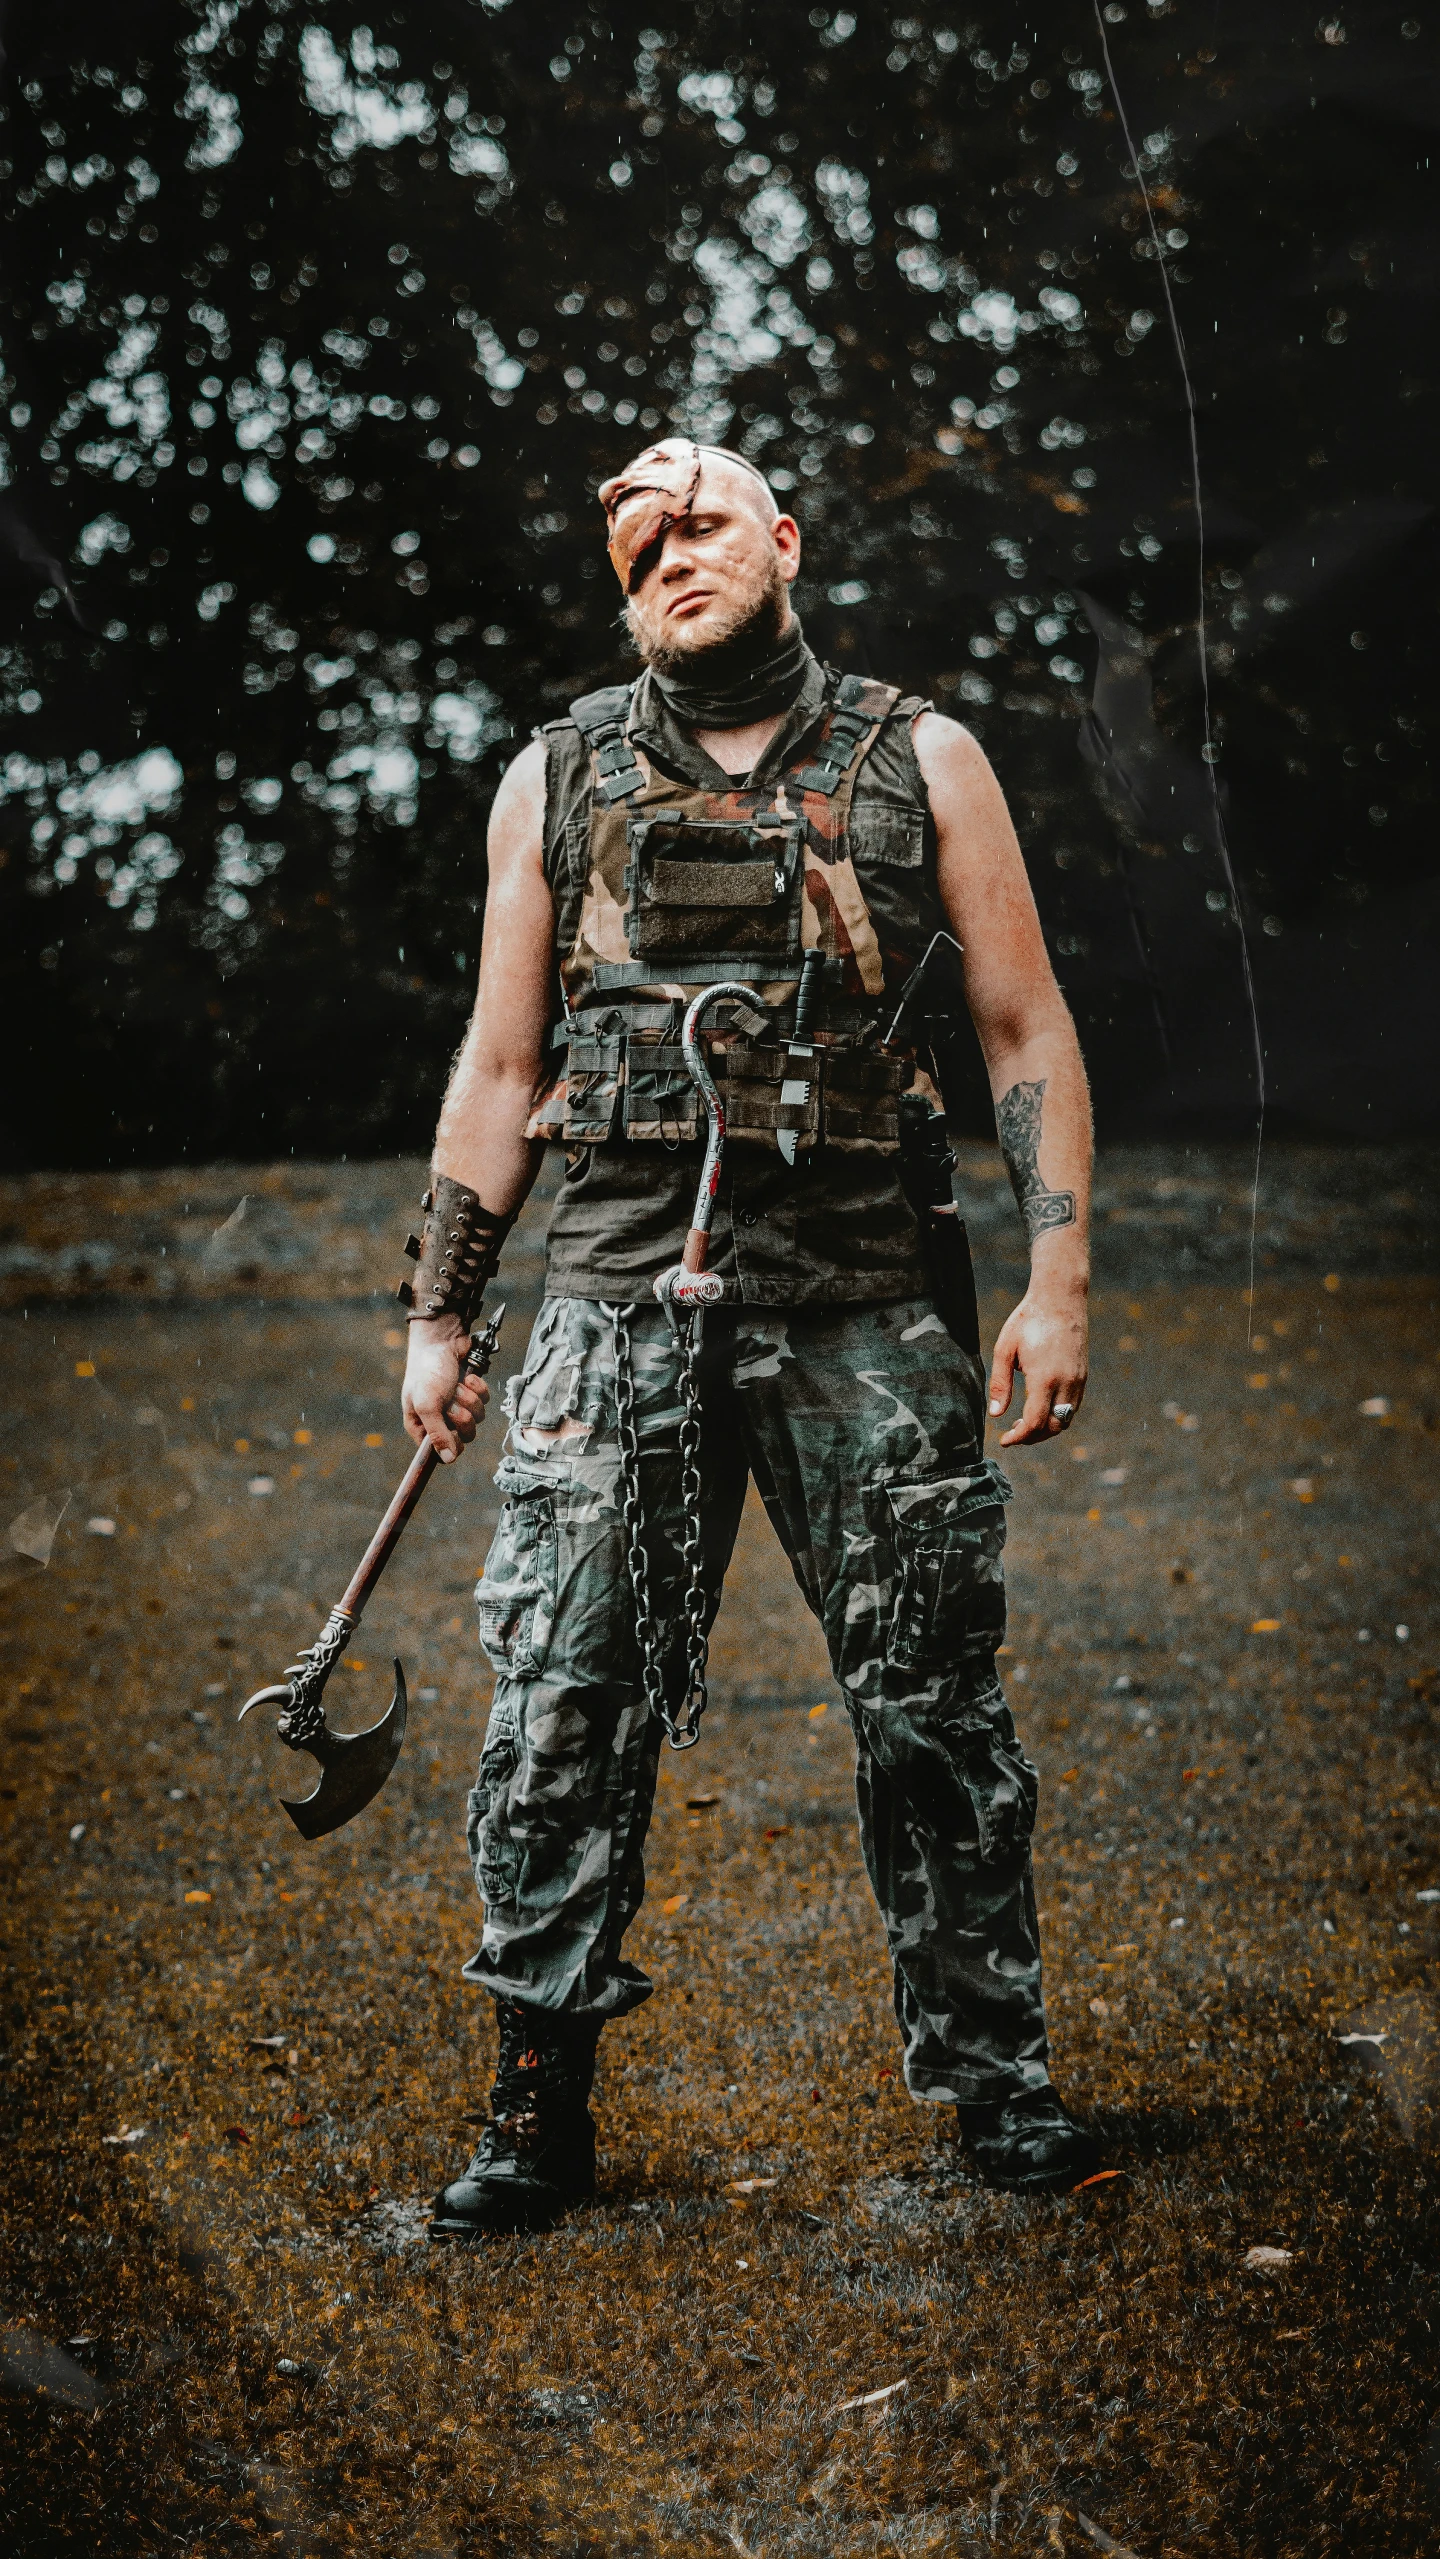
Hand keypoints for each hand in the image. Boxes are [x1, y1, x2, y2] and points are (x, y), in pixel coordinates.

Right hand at [402, 1316, 490, 1462]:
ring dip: (469, 1399)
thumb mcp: (428, 1405)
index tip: (452, 1430)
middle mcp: (439, 1417)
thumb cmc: (428, 1371)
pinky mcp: (470, 1391)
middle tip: (451, 1400)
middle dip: (462, 1415)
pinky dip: (477, 1388)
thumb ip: (438, 1434)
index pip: (440, 1451)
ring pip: (477, 1418)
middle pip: (464, 1435)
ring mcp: (456, 1404)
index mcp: (421, 1425)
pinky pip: (485, 1401)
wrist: (442, 1339)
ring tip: (456, 1385)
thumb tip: (448, 1460)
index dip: (450, 1443)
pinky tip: (466, 1376)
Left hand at [987, 1287, 1087, 1446]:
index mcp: (1045, 1378)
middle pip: (1053, 1427)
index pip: (1034, 1422)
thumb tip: (995, 1415)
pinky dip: (1057, 1416)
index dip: (1019, 1437)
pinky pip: (1072, 1407)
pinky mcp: (1083, 1375)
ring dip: (1046, 1429)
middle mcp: (1067, 1382)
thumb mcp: (1005, 1350)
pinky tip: (1040, 1408)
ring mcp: (1079, 1380)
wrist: (1060, 1298)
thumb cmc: (1028, 1320)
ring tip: (1024, 1423)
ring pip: (1066, 1420)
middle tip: (1012, 1434)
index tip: (1004, 1440)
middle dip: (1032, 1437)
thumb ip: (1000, 1385)